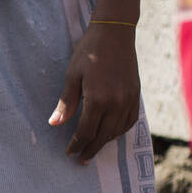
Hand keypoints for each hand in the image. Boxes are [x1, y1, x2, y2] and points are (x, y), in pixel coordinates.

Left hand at [50, 22, 141, 163]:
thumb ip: (66, 103)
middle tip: (81, 159)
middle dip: (90, 149)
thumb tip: (54, 124)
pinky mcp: (136, 96)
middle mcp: (116, 104)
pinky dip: (120, 131)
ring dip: (105, 142)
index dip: (76, 145)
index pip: (86, 132)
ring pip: (117, 131)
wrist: (115, 33)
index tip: (69, 152)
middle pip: (103, 136)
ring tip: (93, 148)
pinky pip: (130, 121)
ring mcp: (129, 100)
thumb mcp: (72, 76)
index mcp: (98, 99)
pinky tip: (111, 133)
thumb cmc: (89, 51)